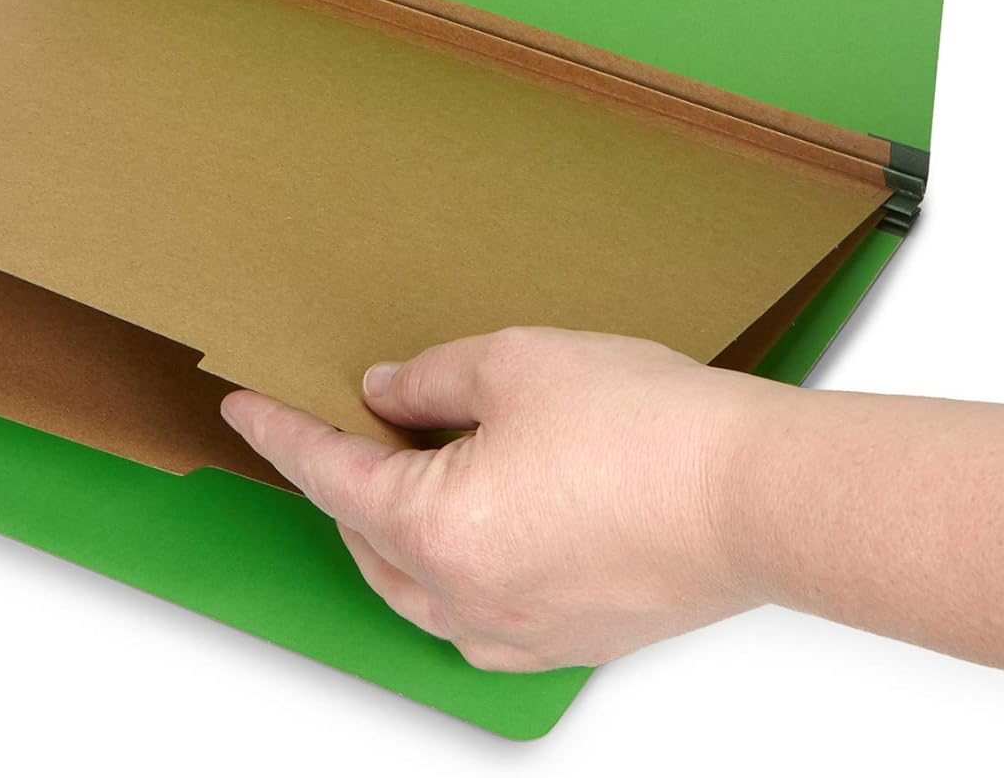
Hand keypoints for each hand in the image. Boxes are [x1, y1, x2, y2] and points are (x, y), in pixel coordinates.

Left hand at [220, 327, 773, 671]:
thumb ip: (429, 378)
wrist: (757, 495)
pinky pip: (475, 615)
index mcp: (434, 529)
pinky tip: (472, 526)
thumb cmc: (646, 428)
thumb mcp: (514, 362)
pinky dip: (450, 568)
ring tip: (401, 468)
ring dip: (391, 529)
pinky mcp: (569, 641)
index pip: (330, 475)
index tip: (246, 408)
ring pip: (414, 586)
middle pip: (364, 537)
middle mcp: (466, 600)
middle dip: (341, 480)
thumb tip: (386, 391)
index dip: (281, 432)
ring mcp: (518, 633)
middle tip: (340, 423)